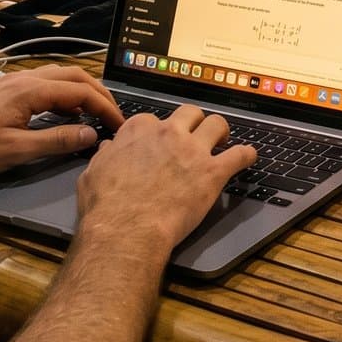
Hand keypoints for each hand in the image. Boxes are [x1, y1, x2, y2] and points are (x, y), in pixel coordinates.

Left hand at [0, 67, 123, 182]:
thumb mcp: (15, 150)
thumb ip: (56, 141)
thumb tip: (91, 135)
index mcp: (30, 90)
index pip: (80, 91)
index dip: (105, 107)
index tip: (119, 125)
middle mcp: (25, 79)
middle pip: (74, 76)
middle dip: (99, 94)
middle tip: (113, 117)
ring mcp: (14, 82)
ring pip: (60, 77)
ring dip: (82, 92)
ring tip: (95, 114)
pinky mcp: (6, 90)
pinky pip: (46, 83)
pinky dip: (65, 94)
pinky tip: (66, 113)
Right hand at [76, 105, 255, 256]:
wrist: (127, 229)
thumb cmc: (106, 207)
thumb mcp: (93, 174)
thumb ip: (105, 156)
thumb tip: (109, 148)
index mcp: (139, 131)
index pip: (153, 119)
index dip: (158, 131)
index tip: (161, 140)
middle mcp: (168, 134)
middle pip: (190, 113)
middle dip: (194, 122)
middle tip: (197, 135)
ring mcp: (193, 150)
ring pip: (217, 124)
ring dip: (221, 131)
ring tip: (223, 140)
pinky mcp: (213, 172)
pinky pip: (239, 155)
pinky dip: (246, 155)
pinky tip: (248, 157)